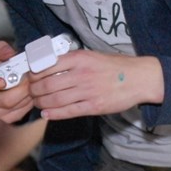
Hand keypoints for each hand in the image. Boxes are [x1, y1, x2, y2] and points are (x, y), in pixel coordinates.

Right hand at [0, 40, 36, 123]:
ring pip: (13, 107)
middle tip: (30, 78)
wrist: (12, 74)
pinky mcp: (6, 117)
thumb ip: (1, 48)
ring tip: (33, 84)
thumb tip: (7, 53)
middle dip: (20, 89)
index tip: (3, 81)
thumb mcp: (0, 50)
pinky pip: (19, 113)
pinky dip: (28, 104)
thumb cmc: (2, 61)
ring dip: (26, 95)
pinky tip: (31, 93)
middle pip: (3, 100)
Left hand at [29, 50, 163, 119]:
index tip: (30, 77)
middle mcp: (82, 74)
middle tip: (31, 93)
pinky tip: (46, 114)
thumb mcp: (92, 56)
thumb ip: (72, 61)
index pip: (48, 65)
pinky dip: (54, 114)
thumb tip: (49, 66)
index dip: (34, 74)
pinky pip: (68, 111)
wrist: (139, 78)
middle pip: (48, 84)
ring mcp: (88, 91)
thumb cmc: (116, 66)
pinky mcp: (94, 106)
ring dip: (42, 103)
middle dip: (35, 91)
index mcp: (80, 58)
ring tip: (37, 104)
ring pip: (55, 99)